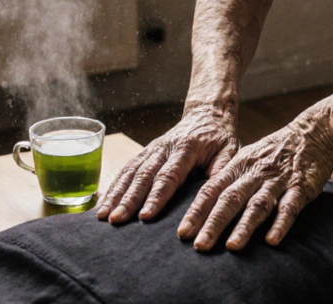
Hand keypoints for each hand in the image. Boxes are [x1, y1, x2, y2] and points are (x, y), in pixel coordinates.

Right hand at [97, 104, 238, 223]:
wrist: (207, 113)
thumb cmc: (220, 136)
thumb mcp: (230, 149)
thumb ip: (223, 168)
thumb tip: (218, 191)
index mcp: (186, 148)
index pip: (169, 175)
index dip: (156, 197)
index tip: (145, 216)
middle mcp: (164, 148)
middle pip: (143, 175)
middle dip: (128, 199)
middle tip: (116, 220)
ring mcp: (152, 149)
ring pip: (130, 171)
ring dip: (115, 194)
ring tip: (102, 215)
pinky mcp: (145, 152)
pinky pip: (126, 168)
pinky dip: (114, 186)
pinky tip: (104, 202)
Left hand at [177, 115, 332, 251]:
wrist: (313, 133)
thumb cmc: (273, 153)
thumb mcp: (247, 159)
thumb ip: (228, 181)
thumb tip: (201, 208)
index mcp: (238, 166)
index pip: (211, 190)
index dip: (196, 212)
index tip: (182, 233)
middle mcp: (255, 173)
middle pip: (230, 199)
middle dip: (214, 223)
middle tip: (199, 246)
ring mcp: (278, 180)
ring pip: (258, 204)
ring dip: (244, 226)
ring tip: (232, 247)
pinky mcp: (301, 187)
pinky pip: (290, 207)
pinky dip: (280, 224)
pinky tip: (272, 241)